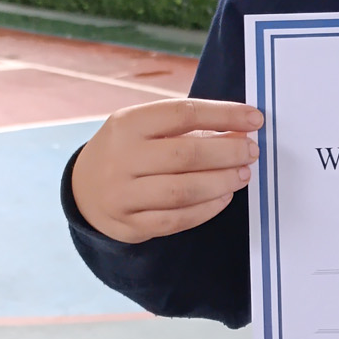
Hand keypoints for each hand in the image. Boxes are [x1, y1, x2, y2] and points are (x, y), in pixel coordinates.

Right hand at [70, 97, 262, 242]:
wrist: (84, 190)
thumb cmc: (128, 151)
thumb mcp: (144, 127)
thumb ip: (187, 127)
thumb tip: (241, 129)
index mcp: (127, 124)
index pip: (183, 113)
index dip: (224, 114)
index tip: (254, 118)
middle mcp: (121, 158)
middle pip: (186, 154)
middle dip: (228, 152)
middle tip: (251, 151)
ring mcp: (122, 194)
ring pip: (183, 191)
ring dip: (222, 182)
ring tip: (243, 174)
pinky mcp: (130, 225)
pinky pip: (177, 220)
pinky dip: (206, 209)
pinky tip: (224, 197)